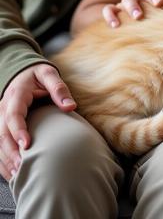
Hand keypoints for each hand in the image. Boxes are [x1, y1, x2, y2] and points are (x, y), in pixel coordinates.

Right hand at [0, 63, 75, 179]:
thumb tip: (70, 106)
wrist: (23, 73)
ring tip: (17, 174)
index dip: (18, 131)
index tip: (27, 145)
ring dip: (5, 159)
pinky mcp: (0, 126)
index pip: (13, 115)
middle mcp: (3, 108)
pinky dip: (2, 160)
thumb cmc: (38, 75)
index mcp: (16, 95)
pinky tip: (10, 172)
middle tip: (22, 167)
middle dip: (10, 151)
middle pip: (2, 133)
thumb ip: (59, 89)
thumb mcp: (49, 74)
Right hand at [102, 0, 162, 27]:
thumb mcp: (160, 0)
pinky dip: (110, 16)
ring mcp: (124, 2)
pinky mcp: (112, 11)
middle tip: (159, 2)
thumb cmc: (150, 9)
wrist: (123, 17)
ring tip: (139, 16)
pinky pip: (108, 10)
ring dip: (133, 6)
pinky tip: (116, 25)